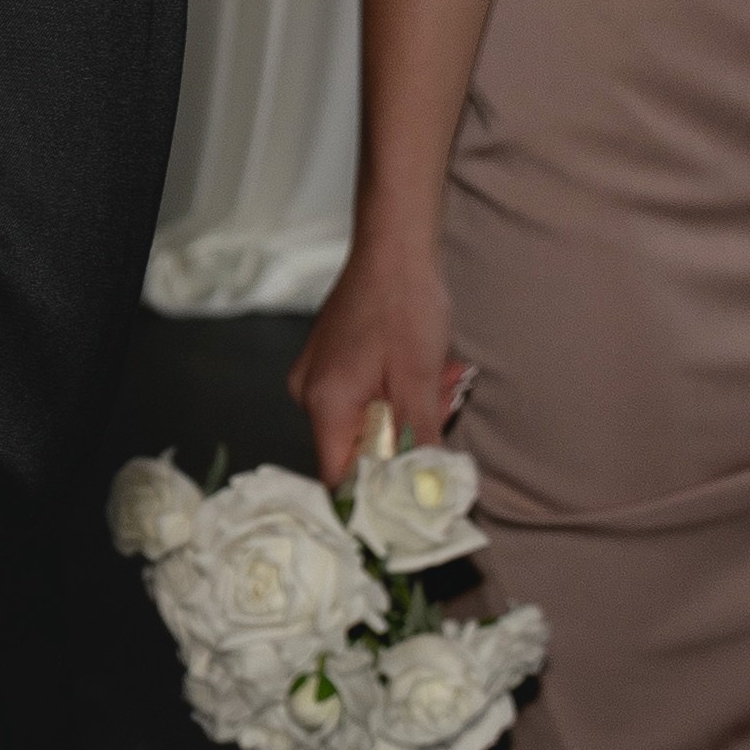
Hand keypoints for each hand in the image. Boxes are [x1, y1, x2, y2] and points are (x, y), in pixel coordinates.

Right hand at [286, 238, 457, 488]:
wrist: (394, 245)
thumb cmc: (404, 304)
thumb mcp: (420, 379)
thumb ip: (419, 439)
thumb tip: (427, 488)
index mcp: (324, 402)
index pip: (337, 477)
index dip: (372, 498)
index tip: (411, 504)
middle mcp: (308, 393)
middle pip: (351, 450)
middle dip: (398, 448)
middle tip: (440, 419)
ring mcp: (316, 375)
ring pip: (360, 423)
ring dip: (401, 418)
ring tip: (437, 384)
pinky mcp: (329, 361)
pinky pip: (358, 399)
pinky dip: (391, 397)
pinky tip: (420, 374)